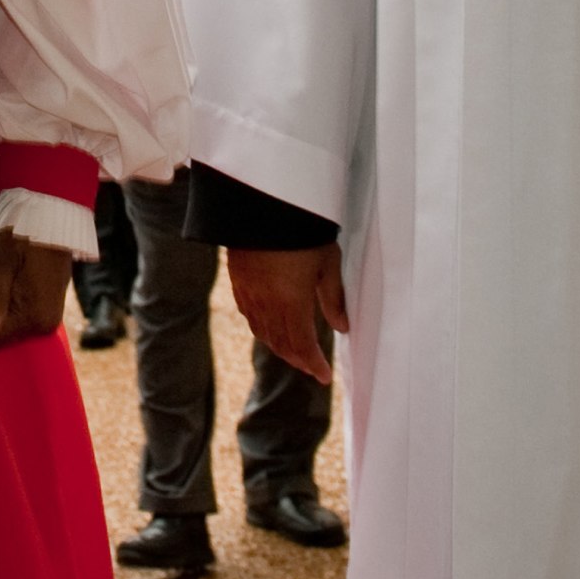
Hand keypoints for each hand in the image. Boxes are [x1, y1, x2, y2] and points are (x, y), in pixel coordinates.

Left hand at [0, 229, 72, 345]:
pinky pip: (21, 312)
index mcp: (34, 317)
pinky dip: (10, 298)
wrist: (57, 215)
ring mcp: (49, 315)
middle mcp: (44, 324)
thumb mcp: (3, 258)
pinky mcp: (49, 306)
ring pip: (9, 322)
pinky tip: (9, 276)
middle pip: (0, 333)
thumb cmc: (26, 233)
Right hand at [228, 244, 345, 383]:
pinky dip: (261, 326)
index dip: (313, 364)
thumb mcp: (327, 263)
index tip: (324, 376)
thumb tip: (342, 327)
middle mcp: (267, 302)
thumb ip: (333, 298)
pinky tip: (268, 325)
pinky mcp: (237, 279)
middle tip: (311, 366)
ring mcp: (248, 291)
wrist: (263, 202)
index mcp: (291, 302)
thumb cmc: (303, 230)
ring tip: (293, 349)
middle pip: (280, 343)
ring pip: (262, 331)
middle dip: (298, 359)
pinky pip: (248, 313)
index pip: (302, 345)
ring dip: (279, 346)